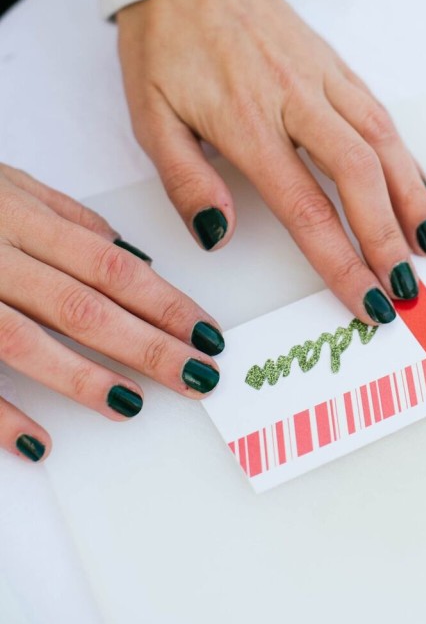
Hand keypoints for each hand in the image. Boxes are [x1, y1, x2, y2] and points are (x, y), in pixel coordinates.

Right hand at [0, 165, 224, 462]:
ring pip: (25, 341)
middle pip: (81, 305)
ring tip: (134, 404)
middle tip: (197, 375)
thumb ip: (69, 218)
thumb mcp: (9, 182)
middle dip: (147, 345)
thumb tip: (134, 255)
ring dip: (85, 379)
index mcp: (19, 216)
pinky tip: (38, 441)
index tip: (207, 331)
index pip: (108, 265)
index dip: (163, 301)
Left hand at [117, 0, 425, 326]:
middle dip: (388, 238)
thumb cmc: (164, 47)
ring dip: (411, 198)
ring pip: (383, 141)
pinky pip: (379, 113)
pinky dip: (405, 155)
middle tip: (405, 288)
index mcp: (246, 121)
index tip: (364, 300)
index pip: (305, 205)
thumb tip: (219, 235)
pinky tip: (419, 188)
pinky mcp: (334, 62)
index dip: (340, 260)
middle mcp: (294, 98)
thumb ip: (186, 181)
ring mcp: (322, 77)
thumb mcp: (149, 118)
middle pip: (359, 176)